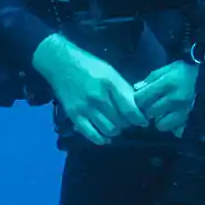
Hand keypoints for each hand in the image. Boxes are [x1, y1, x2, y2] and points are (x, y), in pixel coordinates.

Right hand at [30, 34, 147, 144]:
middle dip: (126, 124)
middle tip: (125, 121)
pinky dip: (100, 139)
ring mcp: (86, 107)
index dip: (139, 119)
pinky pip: (91, 134)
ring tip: (114, 127)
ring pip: (109, 130)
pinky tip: (104, 137)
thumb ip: (123, 89)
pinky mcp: (74, 115)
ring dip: (115, 131)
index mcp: (110, 84)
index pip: (130, 109)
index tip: (143, 122)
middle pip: (121, 122)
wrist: (61, 64)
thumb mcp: (110, 72)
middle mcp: (98, 97)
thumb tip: (138, 106)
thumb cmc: (89, 66)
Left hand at [132, 60, 196, 136]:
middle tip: (154, 106)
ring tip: (165, 114)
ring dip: (160, 120)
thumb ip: (153, 77)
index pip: (141, 98)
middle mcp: (173, 99)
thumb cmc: (191, 73)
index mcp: (168, 83)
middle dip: (149, 110)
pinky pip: (174, 130)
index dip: (139, 100)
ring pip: (160, 124)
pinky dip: (173, 127)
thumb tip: (136, 88)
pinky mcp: (190, 122)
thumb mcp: (172, 67)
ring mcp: (182, 113)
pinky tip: (175, 119)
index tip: (143, 99)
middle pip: (149, 112)